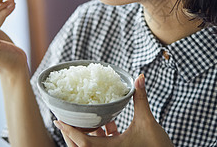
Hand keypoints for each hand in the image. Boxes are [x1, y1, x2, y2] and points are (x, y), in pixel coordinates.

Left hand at [54, 74, 173, 146]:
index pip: (82, 141)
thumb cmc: (157, 146)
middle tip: (65, 118)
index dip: (69, 130)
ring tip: (85, 119)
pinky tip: (108, 125)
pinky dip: (100, 137)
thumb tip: (139, 77)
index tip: (58, 119)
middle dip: (72, 133)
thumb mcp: (147, 120)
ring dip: (86, 135)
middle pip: (81, 146)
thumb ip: (140, 99)